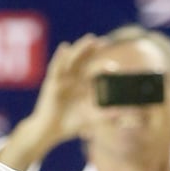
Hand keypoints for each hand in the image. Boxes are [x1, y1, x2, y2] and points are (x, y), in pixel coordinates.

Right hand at [0, 33, 107, 170]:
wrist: (49, 132)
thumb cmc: (68, 125)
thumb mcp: (89, 119)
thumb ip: (104, 116)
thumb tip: (120, 113)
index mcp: (80, 87)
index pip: (93, 71)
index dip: (103, 66)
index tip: (114, 66)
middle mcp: (71, 80)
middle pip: (83, 61)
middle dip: (93, 51)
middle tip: (105, 42)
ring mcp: (61, 80)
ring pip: (71, 60)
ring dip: (80, 48)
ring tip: (90, 39)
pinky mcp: (51, 84)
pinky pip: (55, 68)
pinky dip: (59, 57)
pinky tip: (64, 47)